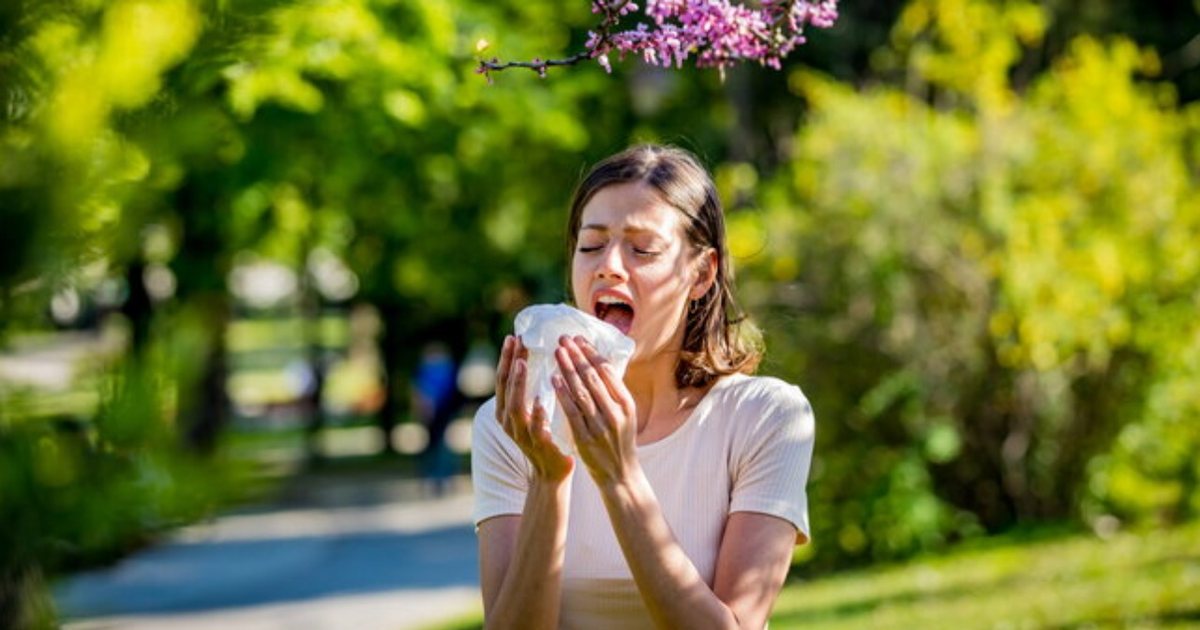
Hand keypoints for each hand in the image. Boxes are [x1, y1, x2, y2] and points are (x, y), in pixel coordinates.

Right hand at [495, 335, 573, 483]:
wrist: (552, 472)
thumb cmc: (545, 435)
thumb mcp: (533, 411)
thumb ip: (531, 390)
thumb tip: (535, 359)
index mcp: (505, 410)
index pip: (503, 379)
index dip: (507, 358)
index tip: (513, 336)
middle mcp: (508, 421)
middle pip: (505, 387)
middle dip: (510, 363)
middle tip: (517, 341)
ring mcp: (521, 434)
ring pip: (515, 405)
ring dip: (518, 383)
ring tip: (522, 363)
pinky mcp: (538, 445)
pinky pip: (535, 428)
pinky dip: (537, 413)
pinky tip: (541, 400)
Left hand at [552, 335, 638, 487]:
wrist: (620, 475)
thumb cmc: (620, 441)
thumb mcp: (625, 415)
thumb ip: (613, 393)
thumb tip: (598, 364)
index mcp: (627, 404)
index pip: (608, 371)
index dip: (592, 353)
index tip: (579, 338)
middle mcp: (616, 413)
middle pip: (594, 378)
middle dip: (577, 356)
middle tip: (564, 339)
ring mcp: (600, 426)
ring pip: (582, 392)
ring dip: (568, 369)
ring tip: (558, 352)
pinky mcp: (585, 439)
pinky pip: (572, 412)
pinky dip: (563, 394)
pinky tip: (554, 380)